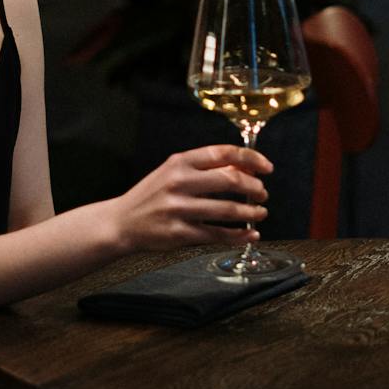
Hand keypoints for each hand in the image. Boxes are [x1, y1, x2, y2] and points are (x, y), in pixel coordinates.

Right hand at [111, 145, 272, 253]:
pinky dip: (238, 235)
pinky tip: (250, 234)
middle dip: (254, 187)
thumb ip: (203, 167)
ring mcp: (179, 208)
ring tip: (260, 213)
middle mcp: (179, 182)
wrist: (121, 222)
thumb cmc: (151, 195)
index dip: (251, 159)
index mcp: (180, 162)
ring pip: (227, 209)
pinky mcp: (179, 233)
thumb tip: (243, 168)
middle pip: (230, 179)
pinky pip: (217, 234)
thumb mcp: (171, 171)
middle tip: (262, 193)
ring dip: (251, 212)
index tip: (267, 168)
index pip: (223, 153)